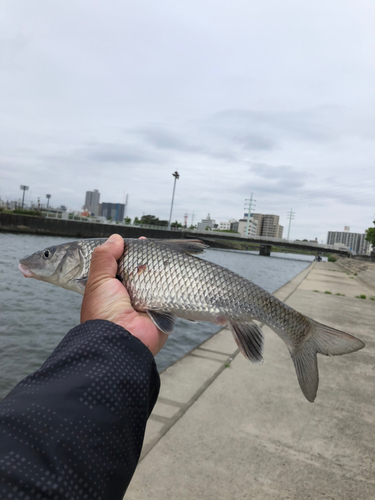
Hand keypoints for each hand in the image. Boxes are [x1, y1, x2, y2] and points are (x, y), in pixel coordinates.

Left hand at [81, 234, 167, 355]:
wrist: (121, 342)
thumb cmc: (104, 313)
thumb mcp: (98, 280)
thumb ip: (104, 257)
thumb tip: (115, 238)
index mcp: (112, 289)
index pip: (123, 266)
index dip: (131, 253)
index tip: (141, 242)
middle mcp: (129, 296)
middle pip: (143, 272)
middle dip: (150, 260)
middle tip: (158, 248)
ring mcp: (147, 304)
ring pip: (158, 282)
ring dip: (163, 272)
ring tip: (171, 257)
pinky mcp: (163, 311)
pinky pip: (171, 295)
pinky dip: (174, 286)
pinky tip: (180, 273)